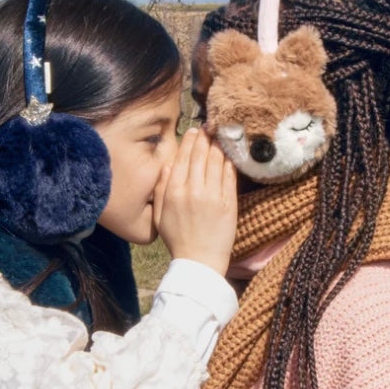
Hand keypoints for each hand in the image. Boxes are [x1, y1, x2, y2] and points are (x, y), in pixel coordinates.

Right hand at [153, 127, 236, 275]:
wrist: (198, 261)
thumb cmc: (177, 239)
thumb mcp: (160, 215)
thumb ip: (160, 188)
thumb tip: (167, 165)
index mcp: (174, 191)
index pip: (183, 158)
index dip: (190, 141)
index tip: (195, 131)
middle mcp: (193, 190)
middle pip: (201, 155)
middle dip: (205, 138)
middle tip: (209, 127)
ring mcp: (213, 196)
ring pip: (217, 161)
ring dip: (219, 146)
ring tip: (220, 136)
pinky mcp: (229, 203)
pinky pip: (230, 176)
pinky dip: (230, 162)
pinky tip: (230, 154)